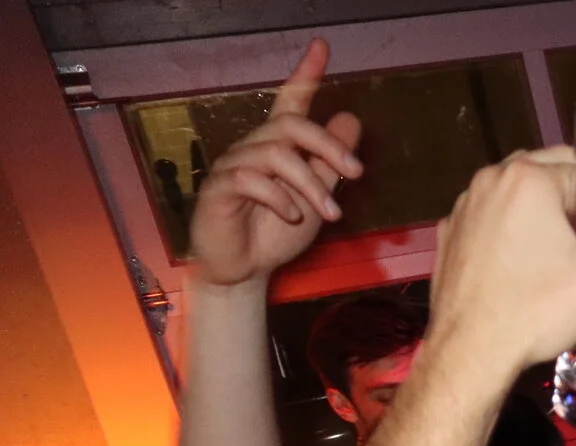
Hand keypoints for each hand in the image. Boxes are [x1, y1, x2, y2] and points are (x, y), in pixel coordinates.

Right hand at [186, 39, 365, 287]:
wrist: (245, 269)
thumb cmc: (276, 232)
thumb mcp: (316, 197)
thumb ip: (330, 163)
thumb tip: (351, 119)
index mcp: (278, 146)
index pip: (290, 101)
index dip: (305, 73)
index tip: (322, 46)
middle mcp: (253, 148)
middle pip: (290, 125)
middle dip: (327, 145)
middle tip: (355, 174)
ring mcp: (234, 166)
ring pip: (275, 155)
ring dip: (311, 184)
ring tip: (330, 214)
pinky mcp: (219, 188)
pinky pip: (250, 180)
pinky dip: (279, 197)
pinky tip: (291, 216)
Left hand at [425, 148, 575, 385]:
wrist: (470, 352)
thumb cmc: (539, 308)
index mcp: (531, 179)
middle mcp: (493, 178)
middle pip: (556, 168)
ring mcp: (467, 205)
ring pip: (522, 188)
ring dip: (558, 204)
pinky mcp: (452, 234)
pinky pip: (495, 213)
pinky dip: (522, 222)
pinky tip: (534, 252)